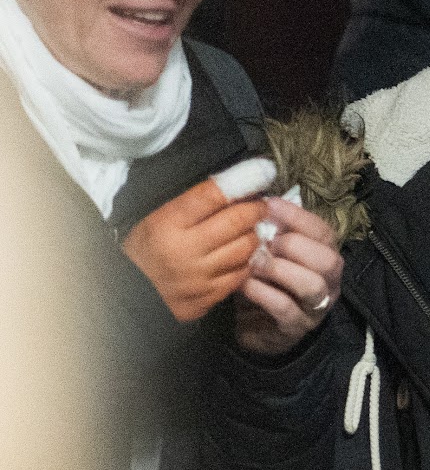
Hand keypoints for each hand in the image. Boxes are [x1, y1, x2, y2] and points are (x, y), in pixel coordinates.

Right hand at [123, 178, 264, 321]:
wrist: (127, 295)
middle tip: (261, 204)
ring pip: (246, 248)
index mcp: (166, 224)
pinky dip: (246, 262)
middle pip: (237, 221)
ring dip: (254, 235)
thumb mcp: (157, 219)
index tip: (263, 170)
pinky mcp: (207, 298)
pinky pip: (241, 276)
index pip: (213, 194)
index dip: (244, 179)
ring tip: (251, 229)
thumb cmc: (143, 252)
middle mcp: (184, 251)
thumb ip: (193, 203)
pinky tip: (242, 255)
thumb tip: (235, 182)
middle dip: (256, 209)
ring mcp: (198, 278)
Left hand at [233, 195, 344, 355]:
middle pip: (329, 259)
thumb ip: (272, 231)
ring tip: (255, 264)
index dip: (299, 217)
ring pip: (312, 285)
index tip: (269, 205)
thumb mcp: (271, 253)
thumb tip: (258, 198)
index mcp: (325, 256)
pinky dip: (264, 294)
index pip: (324, 232)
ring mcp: (316, 307)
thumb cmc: (267, 282)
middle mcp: (329, 281)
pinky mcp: (296, 328)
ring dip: (280, 270)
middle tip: (265, 241)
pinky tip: (246, 284)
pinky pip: (285, 309)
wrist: (258, 327)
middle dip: (295, 245)